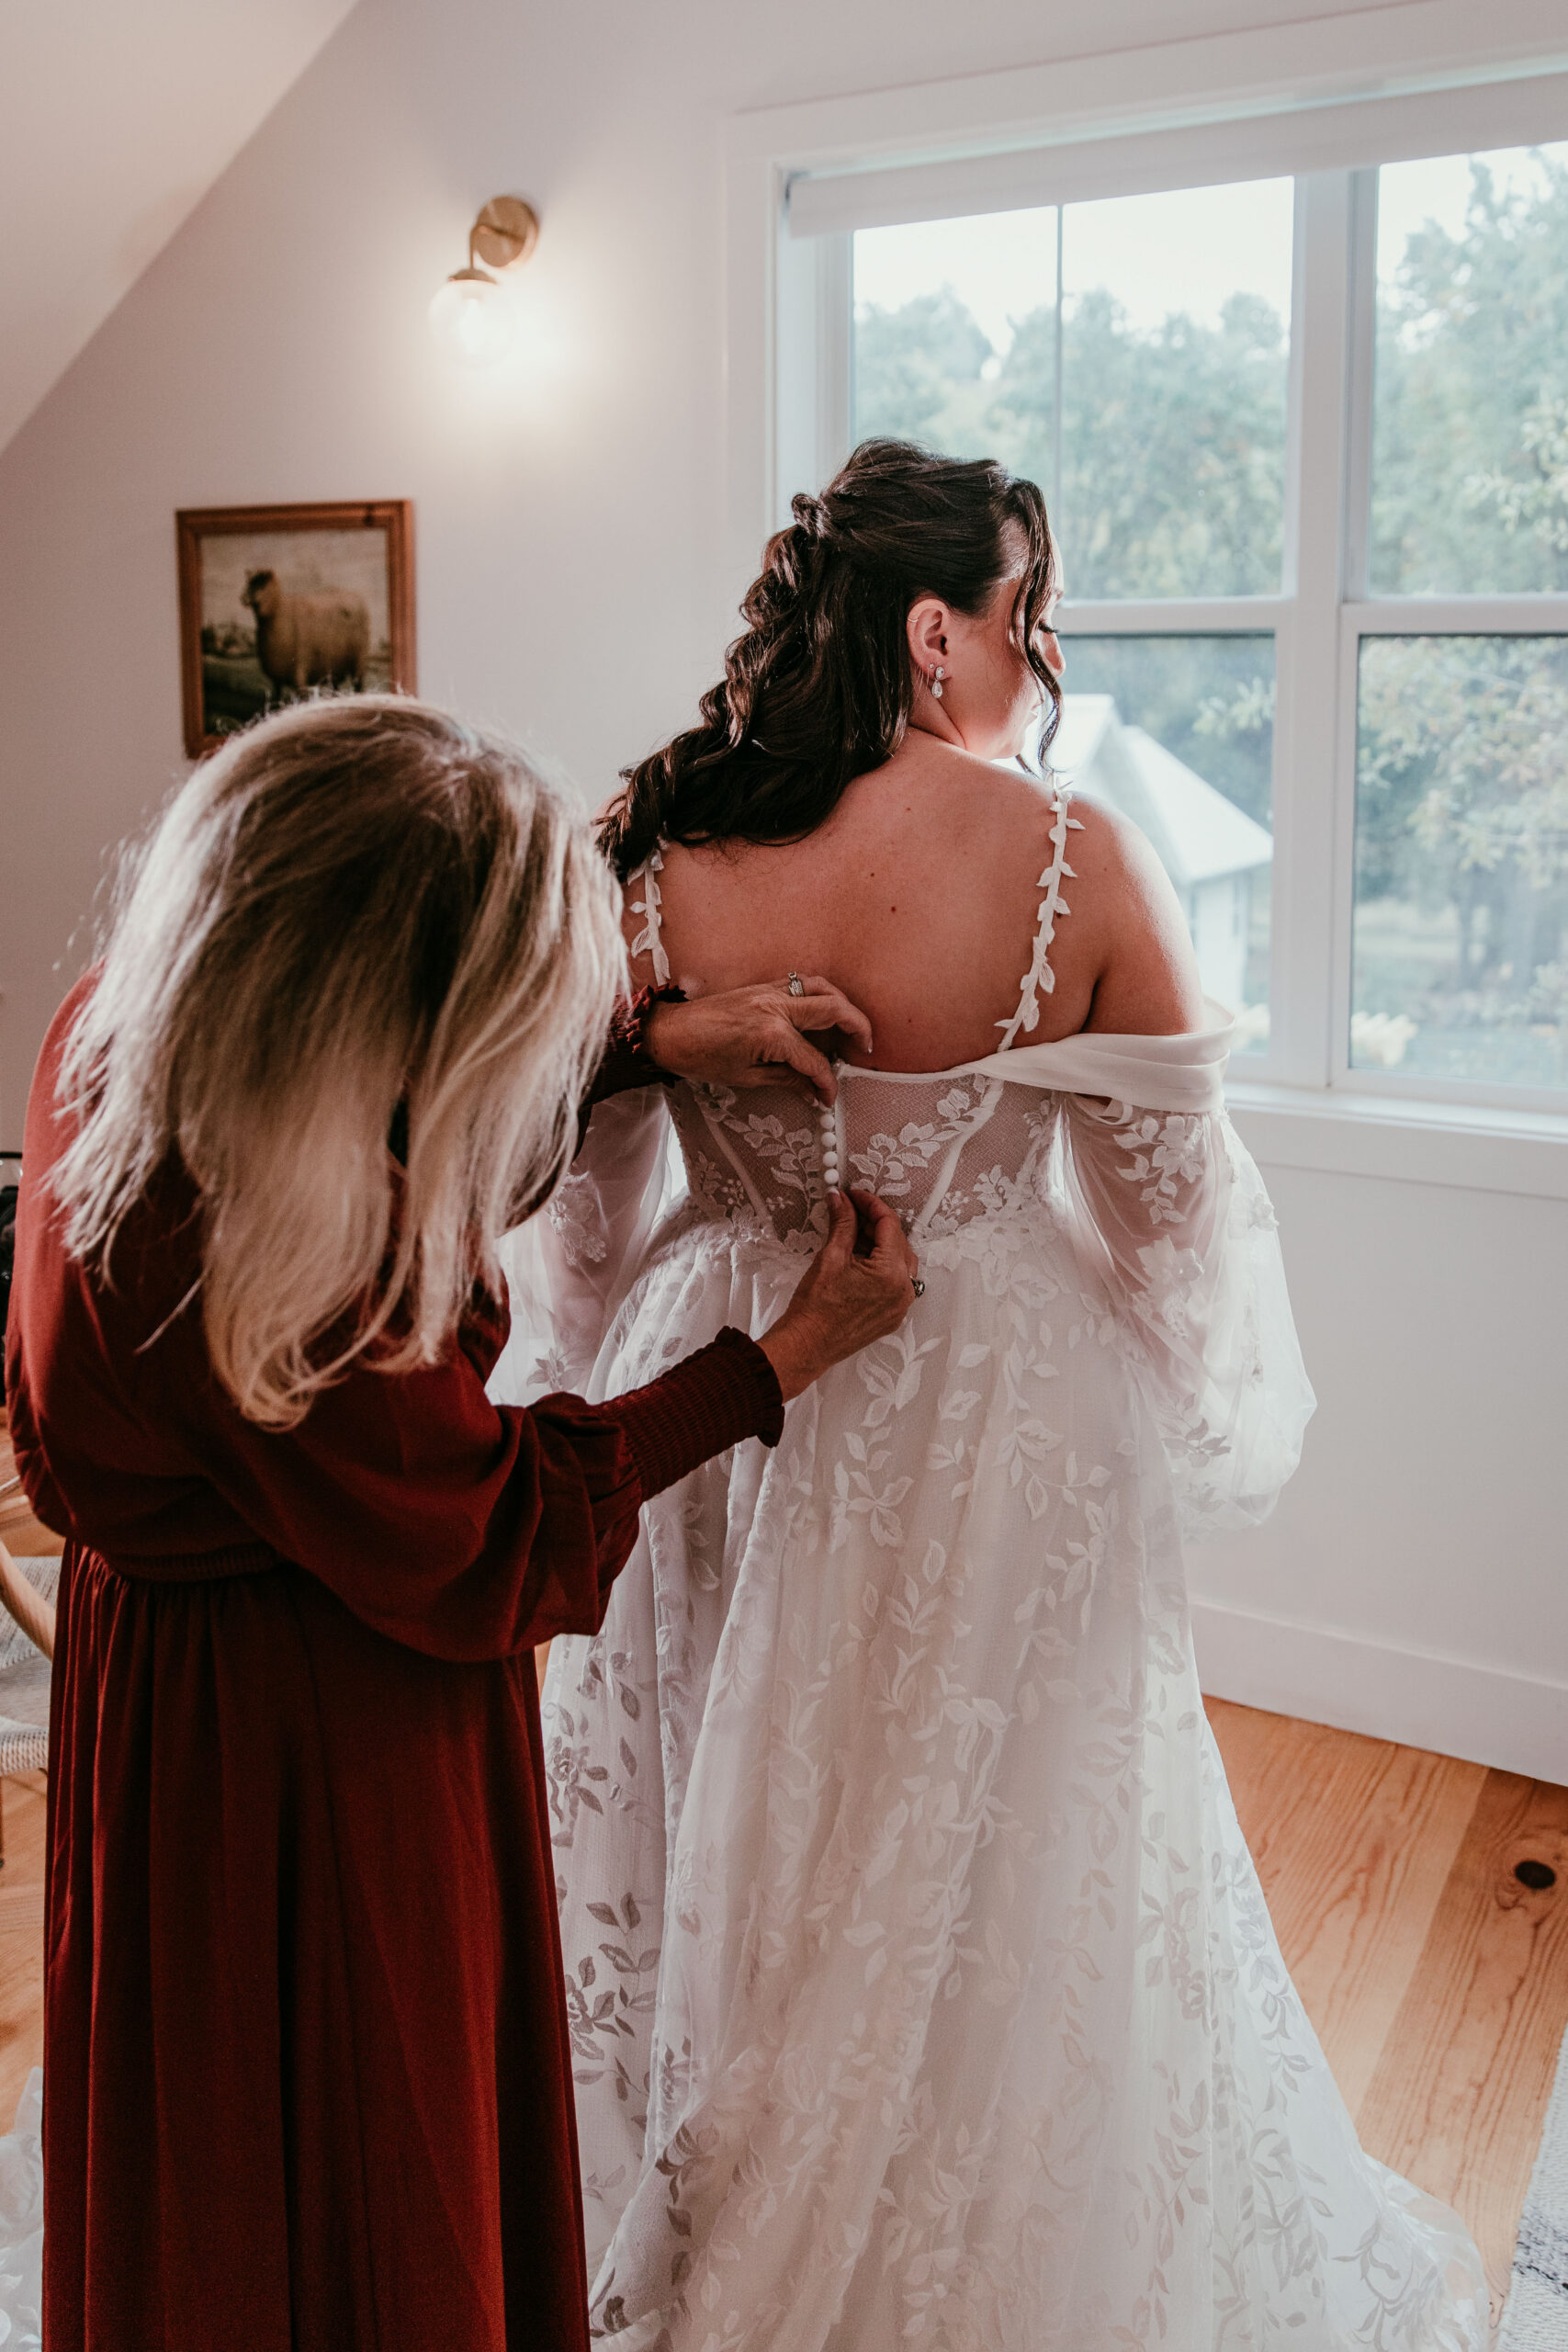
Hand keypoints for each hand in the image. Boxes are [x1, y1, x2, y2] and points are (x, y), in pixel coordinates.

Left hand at [643, 979, 872, 1107]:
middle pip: (832, 1009)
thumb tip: (812, 1092)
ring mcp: (769, 991)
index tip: (829, 1098)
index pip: (814, 1060)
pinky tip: (824, 1012)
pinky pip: (802, 983)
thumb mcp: (746, 1077)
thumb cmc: (701, 1058)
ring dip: (843, 1004)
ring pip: (821, 986)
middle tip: (867, 1048)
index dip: (827, 1083)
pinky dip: (820, 995)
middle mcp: (775, 1006)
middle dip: (858, 1027)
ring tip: (852, 1026)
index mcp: (771, 1034)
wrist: (669, 1032)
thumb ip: (786, 1080)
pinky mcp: (762, 987)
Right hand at [757, 1190, 919, 1401]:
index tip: (854, 1195)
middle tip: (850, 1210)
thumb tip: (841, 1200)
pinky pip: (894, 1282)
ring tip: (852, 1233)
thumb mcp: (830, 1256)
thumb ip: (842, 1223)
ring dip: (879, 1243)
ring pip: (899, 1261)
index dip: (870, 1204)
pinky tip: (858, 1258)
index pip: (889, 1225)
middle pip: (897, 1241)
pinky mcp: (891, 1315)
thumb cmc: (816, 1308)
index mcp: (891, 1274)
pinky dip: (881, 1265)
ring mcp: (899, 1305)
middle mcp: (903, 1290)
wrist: (806, 1345)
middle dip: (875, 1223)